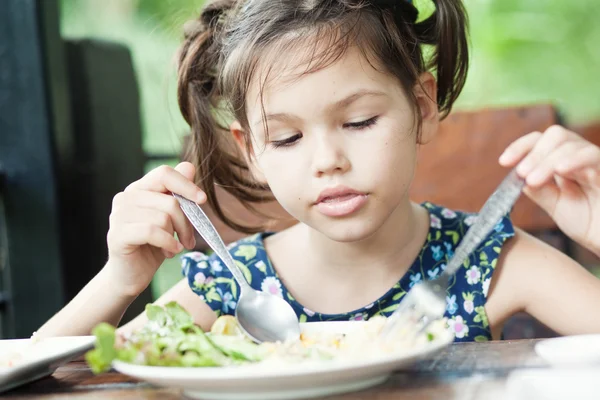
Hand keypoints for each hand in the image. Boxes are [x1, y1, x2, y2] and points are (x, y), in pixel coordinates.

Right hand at [104, 162, 204, 296]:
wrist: (131, 275)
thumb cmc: (154, 245)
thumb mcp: (171, 218)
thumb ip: (178, 194)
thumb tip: (189, 166)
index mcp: (139, 189)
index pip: (164, 173)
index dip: (186, 185)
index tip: (202, 200)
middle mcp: (126, 197)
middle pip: (169, 200)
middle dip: (186, 222)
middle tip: (189, 239)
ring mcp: (118, 215)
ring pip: (163, 217)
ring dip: (176, 236)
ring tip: (174, 247)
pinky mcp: (117, 234)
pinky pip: (152, 231)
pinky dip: (168, 242)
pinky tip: (170, 251)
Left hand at [499, 125, 599, 255]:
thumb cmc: (588, 223)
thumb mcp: (556, 206)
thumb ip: (539, 190)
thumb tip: (519, 176)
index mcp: (564, 162)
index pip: (540, 141)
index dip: (520, 147)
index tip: (503, 162)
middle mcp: (580, 157)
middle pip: (554, 135)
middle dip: (533, 153)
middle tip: (522, 174)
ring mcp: (595, 162)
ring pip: (569, 144)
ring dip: (545, 161)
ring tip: (533, 180)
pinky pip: (592, 156)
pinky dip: (573, 160)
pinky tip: (560, 170)